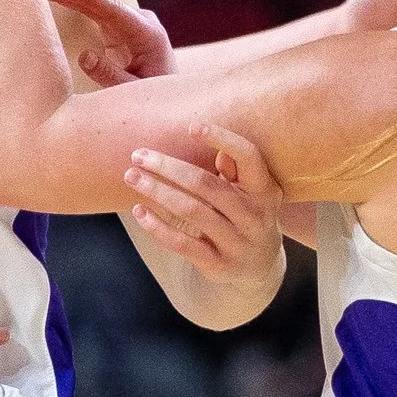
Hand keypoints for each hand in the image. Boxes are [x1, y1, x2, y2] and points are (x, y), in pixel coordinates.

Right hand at [41, 0, 173, 84]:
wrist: (167, 95)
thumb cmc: (151, 94)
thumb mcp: (131, 89)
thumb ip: (108, 74)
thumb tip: (83, 56)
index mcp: (146, 32)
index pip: (112, 9)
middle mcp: (138, 20)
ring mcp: (128, 20)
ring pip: (94, 0)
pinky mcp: (118, 26)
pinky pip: (94, 8)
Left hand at [124, 123, 284, 285]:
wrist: (258, 270)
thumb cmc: (245, 216)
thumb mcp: (251, 193)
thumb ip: (235, 171)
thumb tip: (219, 149)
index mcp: (265, 190)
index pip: (248, 157)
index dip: (222, 138)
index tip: (191, 126)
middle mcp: (254, 215)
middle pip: (206, 184)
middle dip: (168, 167)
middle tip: (138, 155)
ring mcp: (237, 242)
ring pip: (191, 211)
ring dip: (157, 191)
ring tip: (132, 177)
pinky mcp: (217, 264)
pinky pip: (182, 243)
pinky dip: (157, 226)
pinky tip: (138, 211)